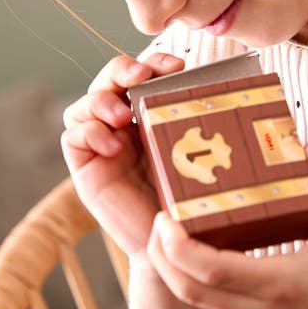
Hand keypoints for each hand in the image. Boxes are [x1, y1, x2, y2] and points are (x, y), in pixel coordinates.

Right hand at [61, 52, 184, 259]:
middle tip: (141, 76)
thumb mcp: (199, 157)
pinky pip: (72, 137)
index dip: (154, 62)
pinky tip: (113, 145)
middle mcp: (122, 125)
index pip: (143, 74)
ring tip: (123, 117)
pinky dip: (89, 132)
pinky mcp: (86, 167)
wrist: (171, 246)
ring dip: (102, 101)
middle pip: (109, 80)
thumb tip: (235, 92)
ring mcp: (101, 144)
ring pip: (85, 104)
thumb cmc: (189, 201)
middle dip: (122, 70)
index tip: (176, 65)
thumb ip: (202, 128)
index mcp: (150, 115)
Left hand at [145, 142, 307, 308]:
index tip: (165, 217)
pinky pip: (211, 303)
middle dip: (159, 256)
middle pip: (186, 290)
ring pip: (193, 300)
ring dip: (172, 268)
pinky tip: (196, 252)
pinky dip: (194, 278)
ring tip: (168, 231)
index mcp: (278, 285)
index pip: (209, 271)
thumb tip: (307, 146)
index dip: (176, 246)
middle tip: (157, 219)